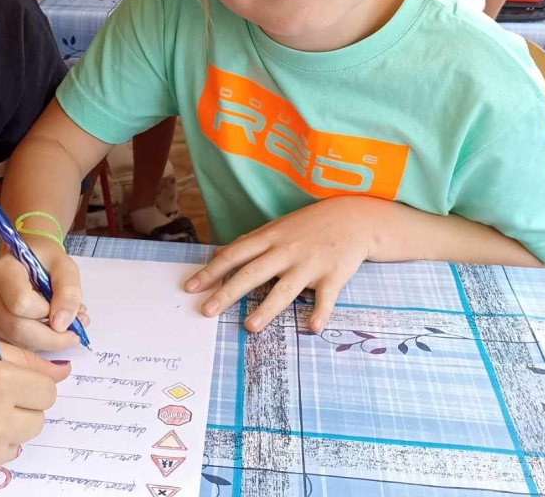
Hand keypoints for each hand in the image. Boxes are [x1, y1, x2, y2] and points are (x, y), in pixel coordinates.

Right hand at [0, 238, 89, 351]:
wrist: (28, 258)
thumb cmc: (45, 258)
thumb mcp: (64, 266)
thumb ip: (68, 291)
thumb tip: (61, 325)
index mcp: (1, 271)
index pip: (22, 303)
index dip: (46, 311)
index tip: (63, 307)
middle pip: (16, 328)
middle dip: (50, 338)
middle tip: (75, 335)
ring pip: (17, 341)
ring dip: (47, 342)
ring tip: (68, 329)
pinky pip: (15, 344)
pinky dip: (38, 344)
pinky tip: (51, 332)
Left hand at [184, 197, 381, 333]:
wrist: (353, 218)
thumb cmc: (309, 225)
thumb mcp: (277, 227)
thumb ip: (249, 243)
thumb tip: (219, 254)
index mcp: (269, 238)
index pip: (234, 255)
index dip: (211, 271)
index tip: (190, 287)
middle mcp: (286, 251)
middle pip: (252, 273)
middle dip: (227, 292)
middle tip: (207, 311)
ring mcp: (309, 264)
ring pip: (285, 288)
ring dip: (267, 308)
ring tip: (250, 326)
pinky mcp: (333, 275)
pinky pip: (326, 297)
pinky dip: (320, 312)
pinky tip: (312, 327)